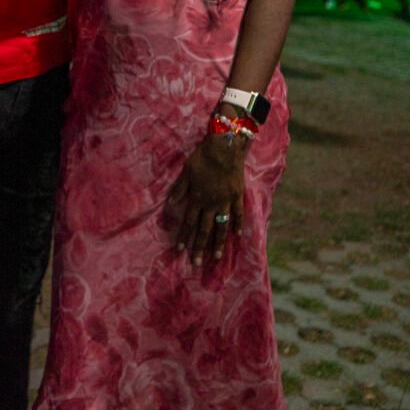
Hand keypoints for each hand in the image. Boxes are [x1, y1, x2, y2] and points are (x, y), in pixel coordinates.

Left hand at [169, 132, 245, 265]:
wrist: (225, 146)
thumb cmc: (203, 156)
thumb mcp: (187, 170)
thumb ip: (180, 188)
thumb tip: (171, 203)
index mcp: (197, 197)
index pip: (189, 222)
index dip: (184, 236)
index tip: (180, 250)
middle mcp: (211, 203)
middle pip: (204, 229)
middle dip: (199, 247)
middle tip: (195, 264)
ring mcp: (225, 201)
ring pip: (221, 226)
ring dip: (218, 243)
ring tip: (216, 258)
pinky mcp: (237, 195)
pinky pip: (238, 214)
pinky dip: (238, 225)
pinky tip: (238, 236)